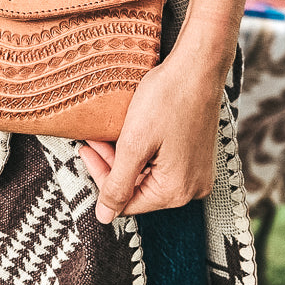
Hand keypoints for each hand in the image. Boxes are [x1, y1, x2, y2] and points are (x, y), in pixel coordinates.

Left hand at [78, 48, 225, 223]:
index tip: (85, 151)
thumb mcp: (134, 142)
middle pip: (139, 188)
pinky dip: (145, 150)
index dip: (101, 177)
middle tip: (93, 139)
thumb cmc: (168, 99)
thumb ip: (118, 184)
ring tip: (108, 133)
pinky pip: (164, 162)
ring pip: (150, 174)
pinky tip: (131, 132)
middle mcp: (192, 188)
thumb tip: (104, 217)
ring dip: (126, 156)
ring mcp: (198, 171)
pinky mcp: (198, 155)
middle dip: (112, 164)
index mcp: (176, 191)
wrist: (198, 66)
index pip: (126, 202)